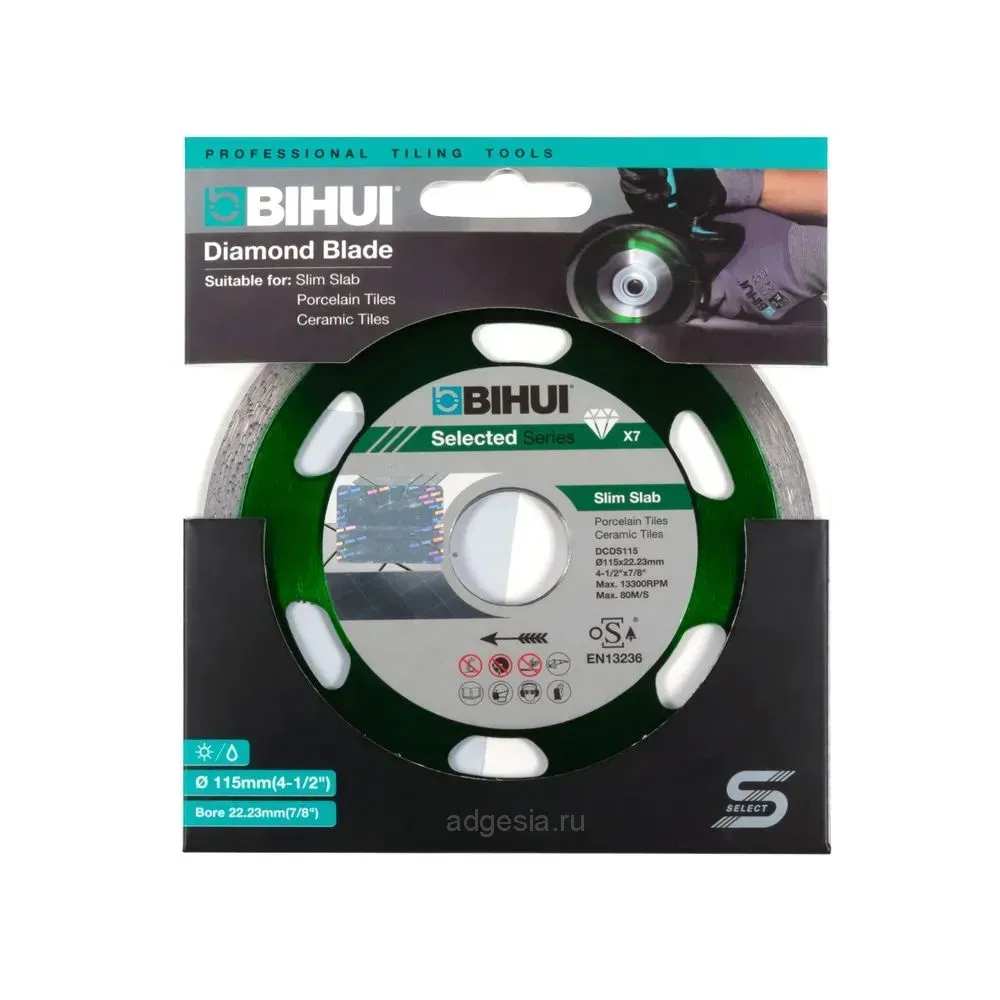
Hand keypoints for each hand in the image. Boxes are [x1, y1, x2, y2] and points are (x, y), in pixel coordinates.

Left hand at [708, 209, 823, 321]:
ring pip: (743, 312)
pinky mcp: (773, 314)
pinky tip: (769, 294)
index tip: (714, 286)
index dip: (710, 292)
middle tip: (732, 290)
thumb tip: (711, 218)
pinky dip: (763, 306)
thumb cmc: (777, 240)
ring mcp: (756, 308)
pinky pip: (763, 313)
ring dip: (744, 304)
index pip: (709, 296)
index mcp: (727, 279)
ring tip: (752, 290)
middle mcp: (738, 298)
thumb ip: (729, 220)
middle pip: (725, 310)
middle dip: (726, 302)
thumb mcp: (752, 221)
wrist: (808, 259)